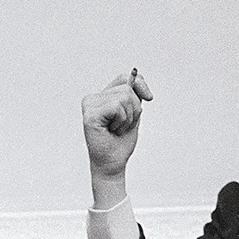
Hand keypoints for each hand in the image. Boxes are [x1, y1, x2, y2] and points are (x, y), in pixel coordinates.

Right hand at [82, 70, 152, 201]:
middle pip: (127, 88)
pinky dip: (122, 121)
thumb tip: (136, 76)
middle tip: (122, 125)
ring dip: (128, 118)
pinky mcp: (90, 115)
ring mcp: (89, 105)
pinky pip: (117, 107)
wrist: (113, 162)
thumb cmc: (121, 140)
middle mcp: (92, 98)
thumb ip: (135, 92)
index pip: (125, 77)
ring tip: (117, 129)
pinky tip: (112, 131)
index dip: (140, 86)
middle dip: (134, 110)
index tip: (148, 99)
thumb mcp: (134, 111)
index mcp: (101, 95)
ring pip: (124, 97)